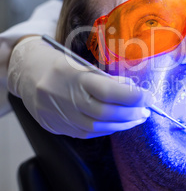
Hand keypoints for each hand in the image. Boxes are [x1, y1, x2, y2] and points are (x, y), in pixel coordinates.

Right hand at [7, 36, 149, 138]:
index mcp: (73, 76)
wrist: (27, 74)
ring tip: (137, 118)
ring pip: (97, 127)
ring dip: (122, 124)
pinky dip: (106, 129)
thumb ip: (107, 78)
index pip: (108, 91)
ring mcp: (58, 114)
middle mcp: (64, 97)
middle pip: (105, 113)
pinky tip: (118, 124)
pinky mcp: (56, 126)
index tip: (149, 97)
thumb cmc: (60, 64)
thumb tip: (133, 90)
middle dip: (131, 113)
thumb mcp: (83, 63)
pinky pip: (86, 133)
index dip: (132, 97)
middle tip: (146, 110)